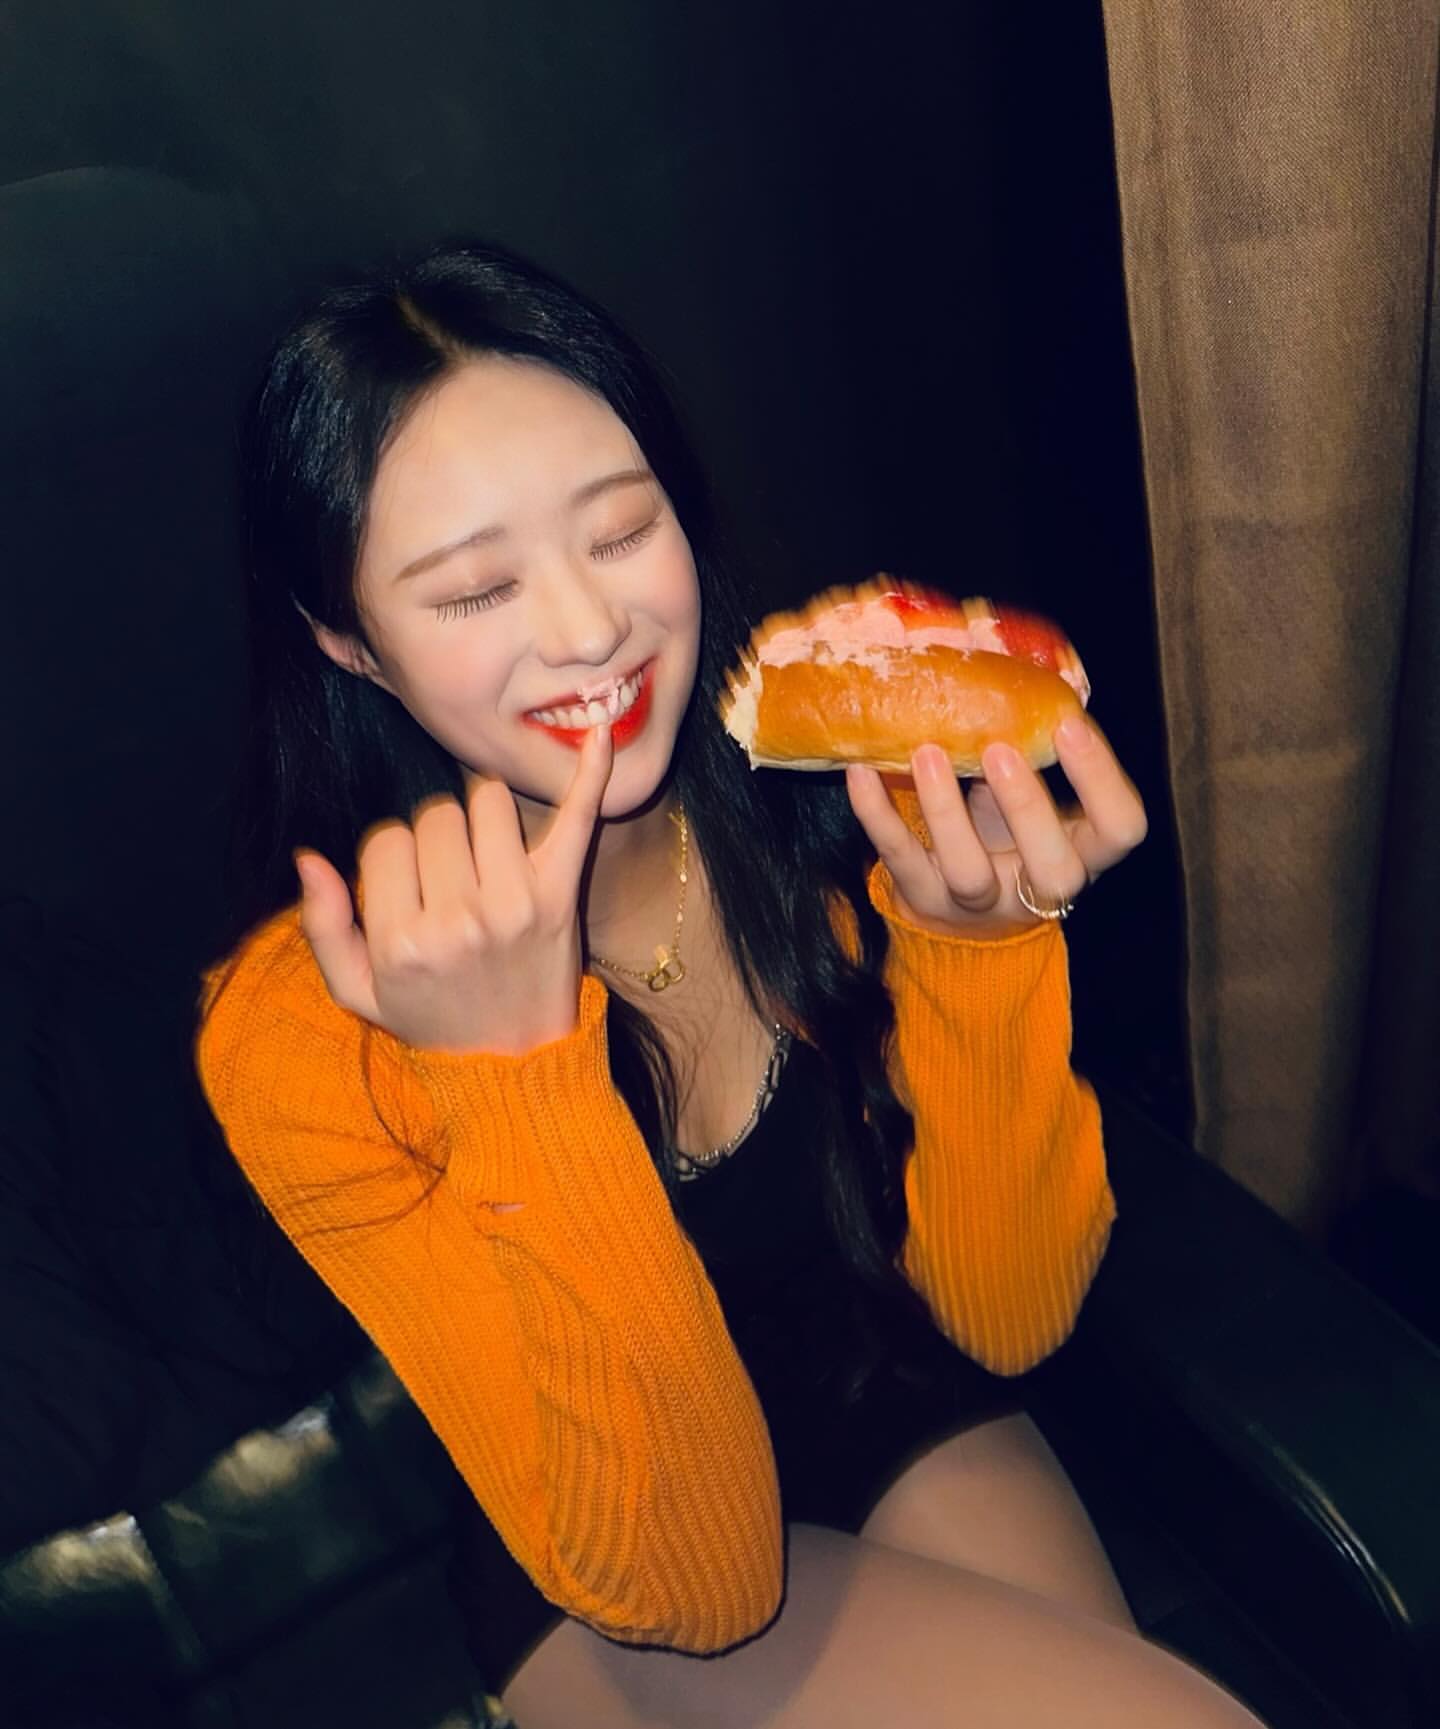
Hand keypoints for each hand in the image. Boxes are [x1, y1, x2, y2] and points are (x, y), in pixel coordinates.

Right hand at [294, 721, 615, 1053]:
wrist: (514, 1067)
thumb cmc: (431, 1021)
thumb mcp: (358, 991)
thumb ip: (323, 926)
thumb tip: (308, 858)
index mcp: (400, 940)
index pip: (385, 840)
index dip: (393, 856)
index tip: (409, 888)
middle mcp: (458, 919)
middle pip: (434, 815)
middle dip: (435, 836)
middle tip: (450, 877)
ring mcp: (514, 904)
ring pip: (486, 802)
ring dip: (481, 816)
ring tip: (484, 856)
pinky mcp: (562, 896)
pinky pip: (577, 818)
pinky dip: (589, 773)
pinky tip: (597, 734)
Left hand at [844, 714, 1148, 938]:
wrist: (956, 902)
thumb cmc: (1005, 828)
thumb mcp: (1033, 792)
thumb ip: (1035, 748)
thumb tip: (1016, 661)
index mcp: (1082, 850)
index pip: (1122, 828)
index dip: (1104, 781)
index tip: (1069, 724)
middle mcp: (1037, 887)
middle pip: (1055, 870)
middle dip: (1029, 808)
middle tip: (1000, 748)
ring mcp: (979, 902)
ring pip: (969, 873)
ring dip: (947, 812)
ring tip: (927, 753)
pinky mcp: (921, 898)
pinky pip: (899, 860)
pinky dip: (877, 815)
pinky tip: (862, 772)